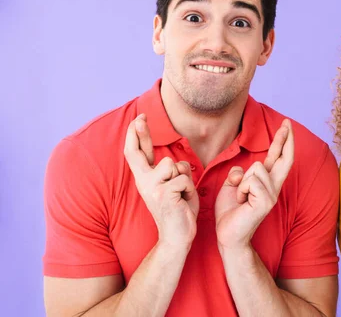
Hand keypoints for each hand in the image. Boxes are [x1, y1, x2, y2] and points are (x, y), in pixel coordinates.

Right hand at [124, 114, 199, 249]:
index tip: (138, 119)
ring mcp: (152, 187)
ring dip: (184, 178)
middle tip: (140, 117)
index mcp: (145, 179)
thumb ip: (169, 172)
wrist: (177, 236)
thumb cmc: (178, 209)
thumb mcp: (173, 186)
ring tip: (181, 193)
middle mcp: (144, 182)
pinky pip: (184, 179)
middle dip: (140, 133)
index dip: (136, 136)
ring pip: (174, 165)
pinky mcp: (163, 193)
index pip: (137, 154)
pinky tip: (184, 201)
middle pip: (141, 153)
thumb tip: (171, 161)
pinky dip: (189, 190)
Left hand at [215, 119, 293, 250]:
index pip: (277, 157)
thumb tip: (242, 171)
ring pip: (255, 168)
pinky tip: (242, 202)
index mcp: (265, 182)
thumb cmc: (230, 212)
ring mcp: (272, 194)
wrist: (227, 235)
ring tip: (241, 198)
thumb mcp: (232, 186)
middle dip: (285, 138)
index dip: (282, 141)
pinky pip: (251, 181)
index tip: (286, 125)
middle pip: (284, 158)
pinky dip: (241, 189)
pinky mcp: (266, 201)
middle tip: (288, 122)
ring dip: (241, 182)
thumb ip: (239, 174)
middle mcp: (273, 187)